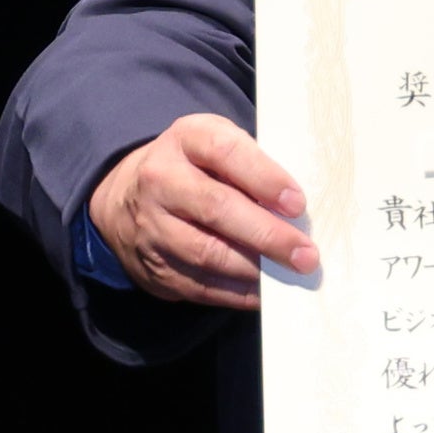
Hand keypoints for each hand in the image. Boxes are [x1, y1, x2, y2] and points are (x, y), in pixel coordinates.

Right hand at [88, 115, 319, 309]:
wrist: (128, 197)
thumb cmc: (194, 167)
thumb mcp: (216, 144)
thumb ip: (253, 164)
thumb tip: (298, 209)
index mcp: (185, 140)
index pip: (225, 152)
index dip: (264, 178)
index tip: (297, 204)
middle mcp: (161, 180)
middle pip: (216, 208)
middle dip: (267, 235)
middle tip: (305, 255)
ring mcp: (152, 225)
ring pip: (207, 253)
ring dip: (254, 269)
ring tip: (290, 275)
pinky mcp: (153, 265)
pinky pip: (199, 285)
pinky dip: (237, 293)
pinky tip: (264, 292)